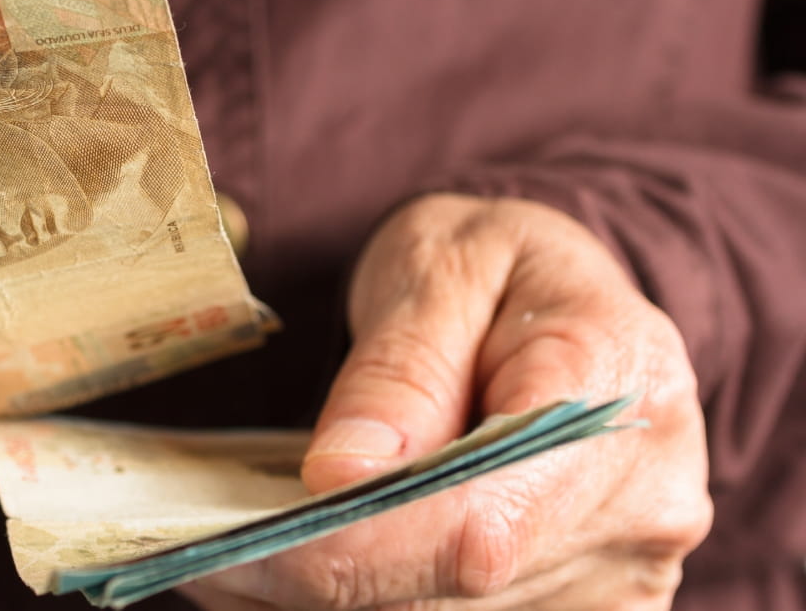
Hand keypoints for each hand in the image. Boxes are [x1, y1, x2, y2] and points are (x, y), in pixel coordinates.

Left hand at [178, 194, 711, 609]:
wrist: (570, 301)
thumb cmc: (501, 266)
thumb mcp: (444, 265)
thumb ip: (400, 369)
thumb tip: (342, 474)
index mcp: (621, 393)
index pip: (477, 521)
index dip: (354, 548)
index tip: (240, 547)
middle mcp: (643, 505)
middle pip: (461, 592)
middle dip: (319, 580)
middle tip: (201, 554)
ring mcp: (624, 572)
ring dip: (335, 600)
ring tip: (237, 558)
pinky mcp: (588, 603)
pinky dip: (374, 602)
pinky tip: (304, 570)